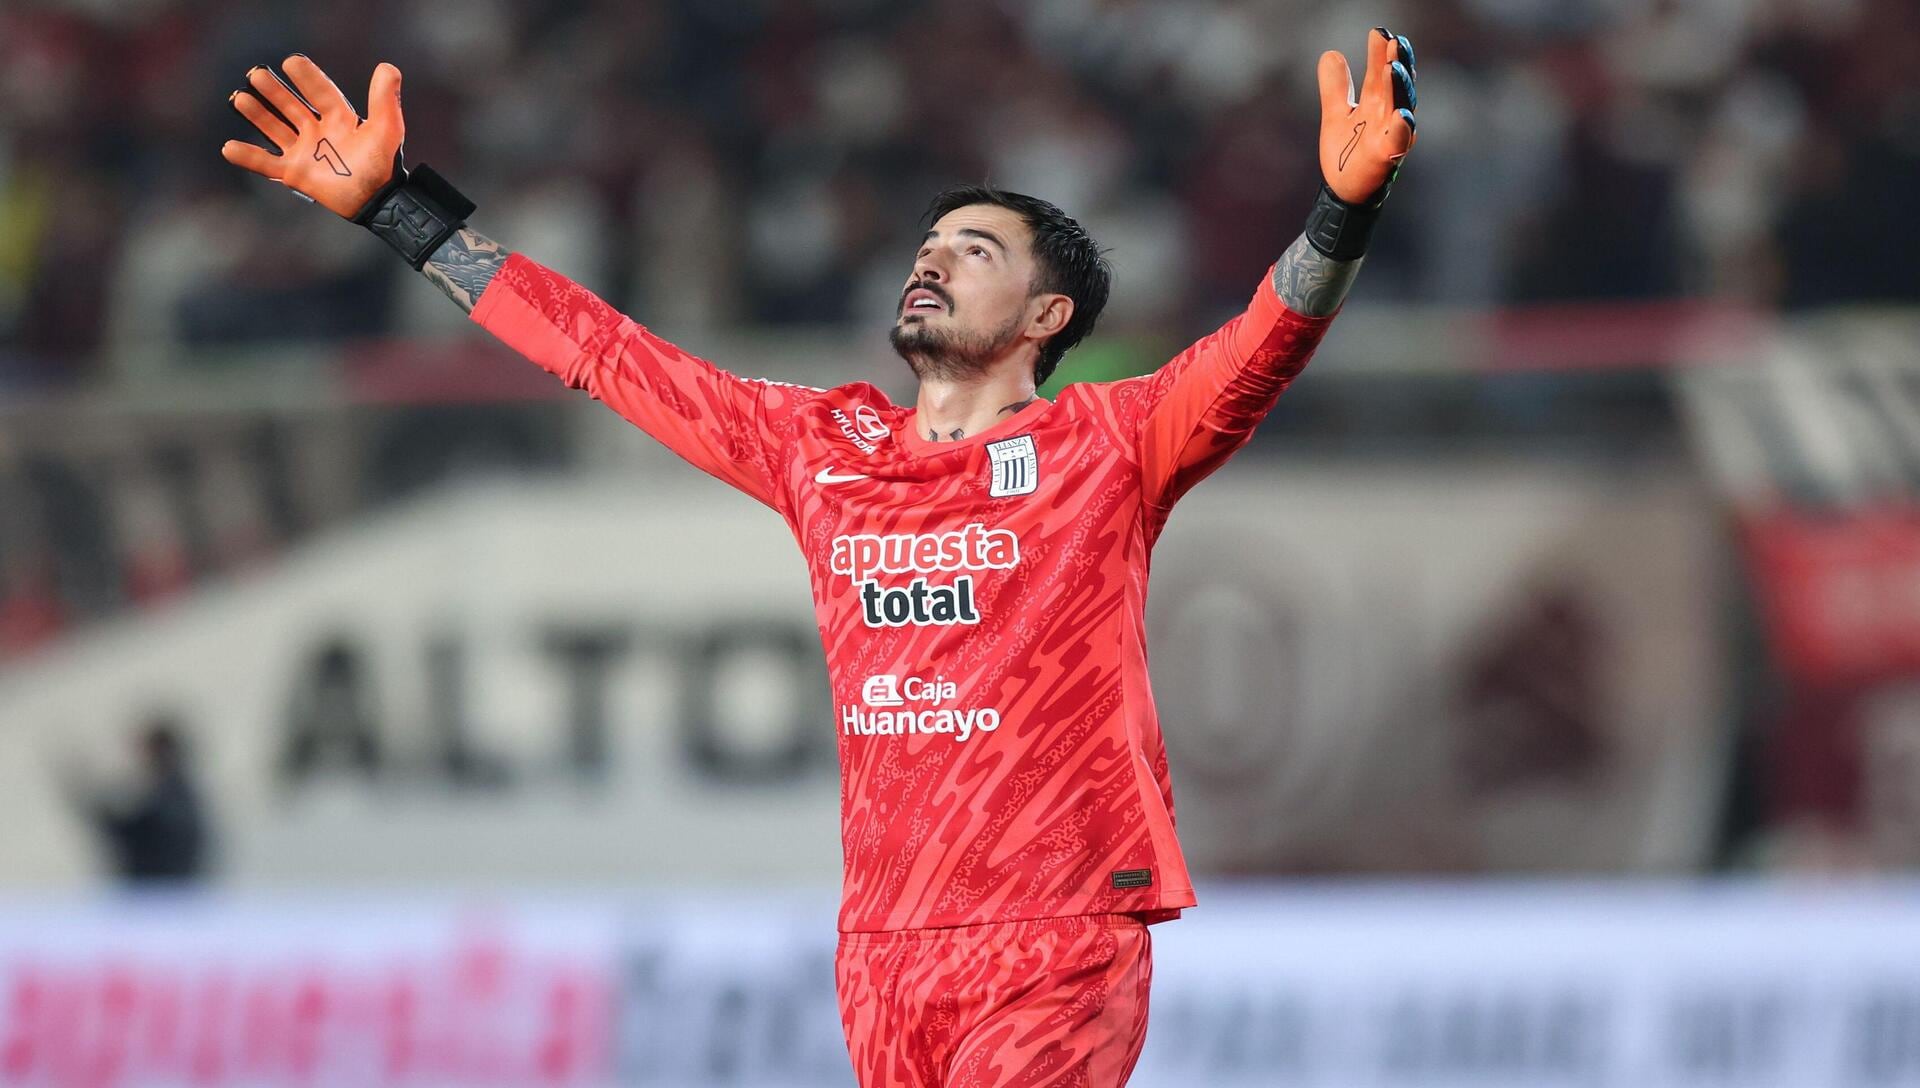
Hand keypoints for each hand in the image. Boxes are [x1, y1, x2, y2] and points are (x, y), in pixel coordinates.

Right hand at [221, 56, 404, 218]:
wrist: (378, 201)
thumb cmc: (384, 165)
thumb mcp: (387, 128)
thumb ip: (384, 99)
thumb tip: (387, 68)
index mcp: (339, 119)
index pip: (320, 92)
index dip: (307, 77)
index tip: (291, 61)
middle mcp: (319, 132)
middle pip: (291, 106)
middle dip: (274, 91)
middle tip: (255, 73)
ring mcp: (305, 152)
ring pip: (275, 128)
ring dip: (257, 114)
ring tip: (239, 98)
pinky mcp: (295, 173)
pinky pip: (266, 164)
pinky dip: (248, 157)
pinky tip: (228, 147)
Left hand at [1317, 28, 1417, 205]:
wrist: (1343, 189)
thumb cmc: (1347, 151)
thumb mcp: (1336, 113)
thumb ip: (1335, 87)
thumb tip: (1330, 53)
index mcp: (1378, 103)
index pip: (1382, 72)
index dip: (1382, 53)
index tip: (1379, 31)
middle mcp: (1389, 115)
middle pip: (1397, 85)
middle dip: (1397, 62)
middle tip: (1393, 41)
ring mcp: (1391, 135)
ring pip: (1402, 107)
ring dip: (1400, 87)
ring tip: (1394, 67)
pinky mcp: (1387, 157)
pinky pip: (1399, 142)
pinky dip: (1402, 129)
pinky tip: (1402, 116)